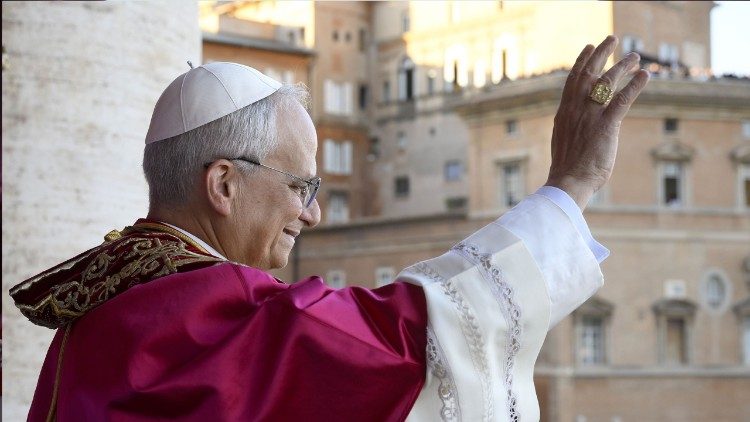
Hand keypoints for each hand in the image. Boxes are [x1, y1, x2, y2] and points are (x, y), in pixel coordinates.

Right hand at [545, 36, 649, 209]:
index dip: (582, 60)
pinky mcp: (606, 126)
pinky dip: (635, 85)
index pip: (572, 79)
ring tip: (635, 56)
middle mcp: (576, 109)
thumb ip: (571, 124)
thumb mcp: (564, 139)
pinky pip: (623, 100)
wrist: (568, 182)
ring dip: (623, 66)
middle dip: (602, 54)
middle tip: (612, 40)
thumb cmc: (567, 168)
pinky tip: (645, 75)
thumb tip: (576, 120)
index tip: (589, 47)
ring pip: (607, 82)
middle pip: (589, 73)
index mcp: (564, 112)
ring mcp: (590, 116)